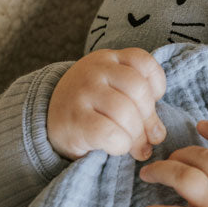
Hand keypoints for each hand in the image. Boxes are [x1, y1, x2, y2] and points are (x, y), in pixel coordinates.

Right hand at [46, 48, 166, 161]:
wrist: (48, 120)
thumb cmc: (91, 109)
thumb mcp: (115, 94)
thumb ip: (140, 106)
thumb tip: (158, 135)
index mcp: (109, 59)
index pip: (143, 62)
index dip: (156, 86)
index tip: (151, 103)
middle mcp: (94, 70)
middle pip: (138, 89)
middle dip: (149, 119)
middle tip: (146, 138)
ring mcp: (82, 93)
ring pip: (125, 111)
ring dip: (135, 135)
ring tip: (131, 145)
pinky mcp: (74, 119)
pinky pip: (109, 132)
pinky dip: (120, 145)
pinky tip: (116, 147)